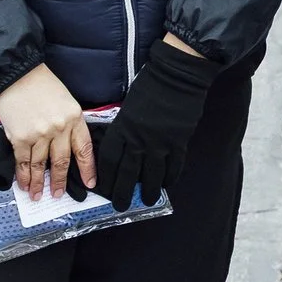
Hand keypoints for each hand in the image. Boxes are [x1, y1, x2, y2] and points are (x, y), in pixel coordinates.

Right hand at [0, 61, 94, 200]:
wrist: (18, 75)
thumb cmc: (43, 85)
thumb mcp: (66, 102)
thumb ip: (70, 124)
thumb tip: (68, 148)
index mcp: (74, 118)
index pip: (84, 149)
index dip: (87, 169)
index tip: (90, 183)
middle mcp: (59, 128)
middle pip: (62, 161)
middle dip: (59, 181)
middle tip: (58, 194)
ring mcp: (39, 134)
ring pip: (41, 165)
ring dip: (38, 183)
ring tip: (38, 195)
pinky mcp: (21, 138)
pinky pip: (23, 162)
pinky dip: (23, 176)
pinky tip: (23, 184)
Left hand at [92, 37, 221, 209]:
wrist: (177, 76)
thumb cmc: (150, 87)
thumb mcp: (128, 107)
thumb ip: (124, 129)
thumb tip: (122, 149)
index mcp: (123, 129)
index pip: (109, 160)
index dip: (105, 177)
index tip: (103, 188)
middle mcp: (138, 140)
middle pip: (126, 174)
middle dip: (121, 194)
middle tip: (120, 206)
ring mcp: (160, 143)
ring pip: (151, 176)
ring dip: (147, 192)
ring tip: (145, 201)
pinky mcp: (178, 143)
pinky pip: (173, 168)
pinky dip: (169, 178)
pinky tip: (165, 184)